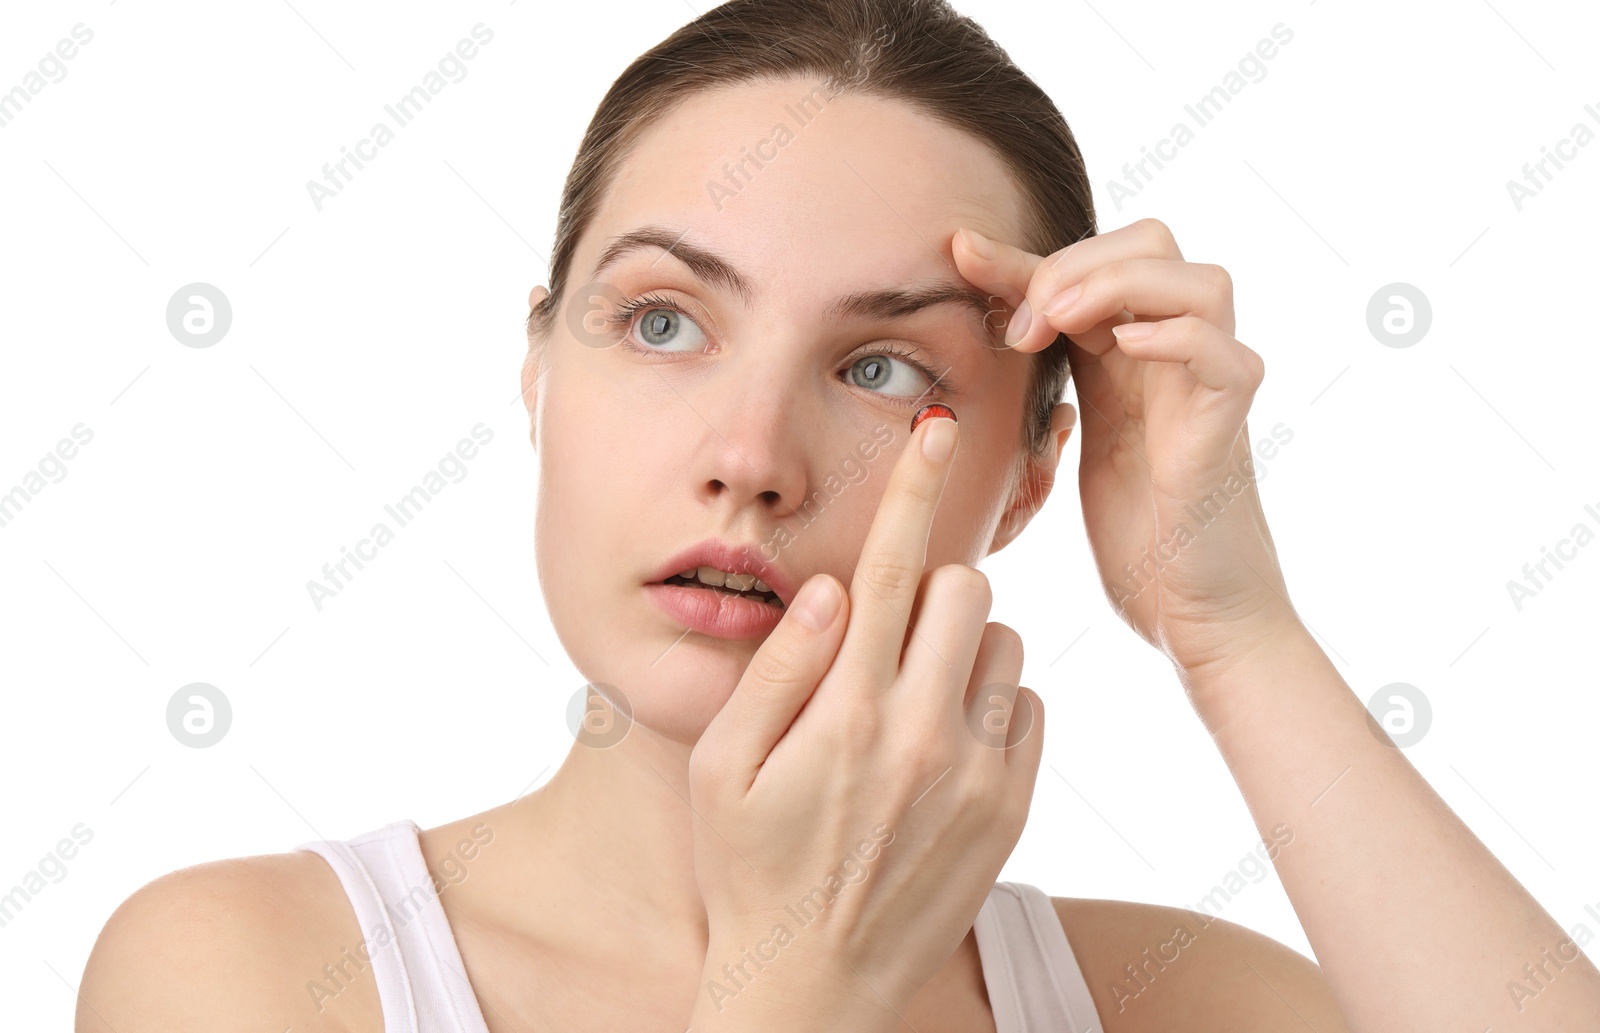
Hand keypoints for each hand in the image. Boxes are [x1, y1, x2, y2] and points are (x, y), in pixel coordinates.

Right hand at [687, 414, 1043, 1023]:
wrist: (815, 987)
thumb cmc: (748, 870)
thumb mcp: (720, 771)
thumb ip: (774, 671)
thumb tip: (827, 591)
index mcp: (846, 715)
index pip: (894, 569)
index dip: (914, 489)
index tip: (937, 427)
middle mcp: (924, 736)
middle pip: (970, 588)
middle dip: (932, 589)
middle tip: (885, 639)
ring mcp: (979, 776)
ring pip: (1005, 644)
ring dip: (962, 649)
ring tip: (910, 705)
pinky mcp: (1013, 809)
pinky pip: (1030, 708)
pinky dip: (992, 704)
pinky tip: (941, 748)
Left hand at [953, 218, 1301, 680]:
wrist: (1195, 614)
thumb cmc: (1138, 536)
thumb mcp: (1067, 439)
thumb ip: (1044, 379)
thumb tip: (977, 335)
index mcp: (1132, 355)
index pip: (1089, 264)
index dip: (1024, 254)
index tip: (960, 250)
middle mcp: (1178, 358)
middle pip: (1154, 243)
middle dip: (1078, 263)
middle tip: (1026, 322)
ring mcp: (1211, 387)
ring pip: (1201, 281)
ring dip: (1122, 284)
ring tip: (1061, 322)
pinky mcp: (1230, 428)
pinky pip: (1224, 354)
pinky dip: (1176, 336)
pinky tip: (1122, 348)